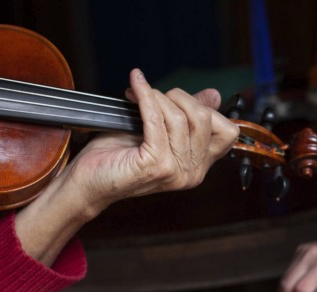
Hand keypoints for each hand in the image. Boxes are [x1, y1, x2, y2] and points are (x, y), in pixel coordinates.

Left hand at [56, 68, 238, 217]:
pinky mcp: (157, 165)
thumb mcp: (160, 130)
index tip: (181, 101)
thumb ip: (187, 115)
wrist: (88, 181)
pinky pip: (156, 120)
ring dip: (157, 97)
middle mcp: (193, 173)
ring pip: (180, 117)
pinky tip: (135, 86)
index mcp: (198, 167)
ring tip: (138, 94)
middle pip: (204, 118)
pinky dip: (145, 97)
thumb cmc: (118, 157)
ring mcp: (176, 171)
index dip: (208, 109)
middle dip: (178, 97)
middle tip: (154, 95)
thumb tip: (214, 95)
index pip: (228, 132)